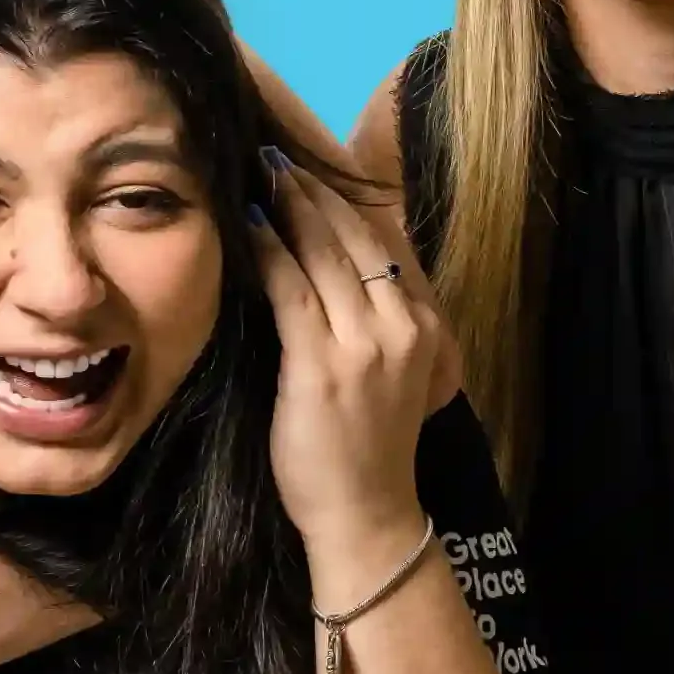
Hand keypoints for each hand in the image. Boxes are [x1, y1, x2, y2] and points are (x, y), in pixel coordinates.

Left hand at [250, 161, 446, 590]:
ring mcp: (367, 345)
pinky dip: (269, 250)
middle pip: (357, 238)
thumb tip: (332, 272)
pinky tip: (249, 225)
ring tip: (262, 175)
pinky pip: (293, 289)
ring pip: (326, 254)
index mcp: (424, 326)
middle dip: (316, 192)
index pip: (384, 246)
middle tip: (278, 157)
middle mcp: (403, 326)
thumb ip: (372, 325)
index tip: (313, 172)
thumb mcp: (390, 377)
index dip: (346, 204)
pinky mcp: (324, 365)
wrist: (366, 516)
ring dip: (291, 207)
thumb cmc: (366, 450)